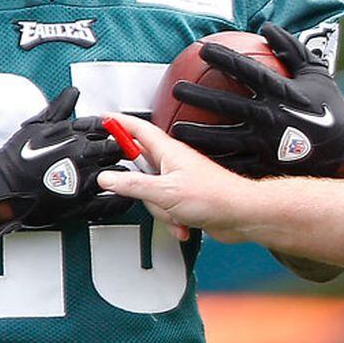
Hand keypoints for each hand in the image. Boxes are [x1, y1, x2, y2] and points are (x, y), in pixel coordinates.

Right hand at [0, 86, 131, 242]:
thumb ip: (59, 108)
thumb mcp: (37, 125)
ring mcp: (83, 181)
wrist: (2, 186)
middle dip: (121, 150)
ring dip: (123, 173)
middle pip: (116, 149)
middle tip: (125, 153)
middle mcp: (82, 156)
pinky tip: (123, 198)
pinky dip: (120, 201)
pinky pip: (110, 204)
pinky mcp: (81, 204)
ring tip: (124, 174)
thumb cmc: (16, 157)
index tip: (117, 133)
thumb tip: (71, 93)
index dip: (113, 130)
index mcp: (75, 135)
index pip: (105, 127)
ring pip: (118, 174)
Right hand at [95, 114, 251, 242]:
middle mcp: (173, 163)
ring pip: (151, 194)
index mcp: (168, 152)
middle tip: (149, 195)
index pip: (137, 130)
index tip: (104, 118)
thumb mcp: (164, 192)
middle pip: (140, 169)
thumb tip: (108, 178)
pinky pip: (166, 209)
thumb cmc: (214, 197)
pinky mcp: (184, 199)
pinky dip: (172, 220)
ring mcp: (179, 182)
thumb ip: (132, 184)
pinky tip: (183, 224)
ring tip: (175, 212)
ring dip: (161, 210)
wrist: (240, 215)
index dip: (119, 123)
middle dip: (142, 189)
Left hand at [170, 22, 343, 176]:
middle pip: (225, 106)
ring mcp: (265, 144)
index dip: (223, 58)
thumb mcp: (316, 73)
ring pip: (223, 140)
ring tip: (176, 131)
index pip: (246, 71)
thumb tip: (267, 29)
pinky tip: (194, 160)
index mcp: (281, 92)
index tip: (203, 49)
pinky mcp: (265, 165)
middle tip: (176, 90)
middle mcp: (269, 117)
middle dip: (198, 97)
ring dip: (197, 135)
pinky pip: (235, 163)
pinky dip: (214, 161)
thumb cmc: (330, 107)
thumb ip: (291, 49)